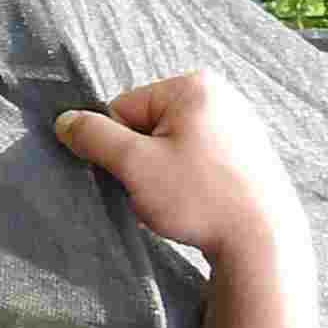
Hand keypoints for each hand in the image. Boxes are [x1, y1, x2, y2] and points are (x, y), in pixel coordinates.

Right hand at [54, 68, 305, 271]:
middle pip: (148, 127)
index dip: (120, 147)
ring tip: (185, 200)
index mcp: (194, 87)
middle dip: (144, 161)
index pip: (123, 108)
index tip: (140, 174)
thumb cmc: (200, 198)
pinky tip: (202, 202)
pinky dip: (190, 182)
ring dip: (164, 175)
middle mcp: (221, 96)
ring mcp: (238, 125)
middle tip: (163, 191)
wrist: (263, 241)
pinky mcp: (248, 153)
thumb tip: (65, 121)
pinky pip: (198, 160)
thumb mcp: (135, 165)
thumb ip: (95, 137)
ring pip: (171, 147)